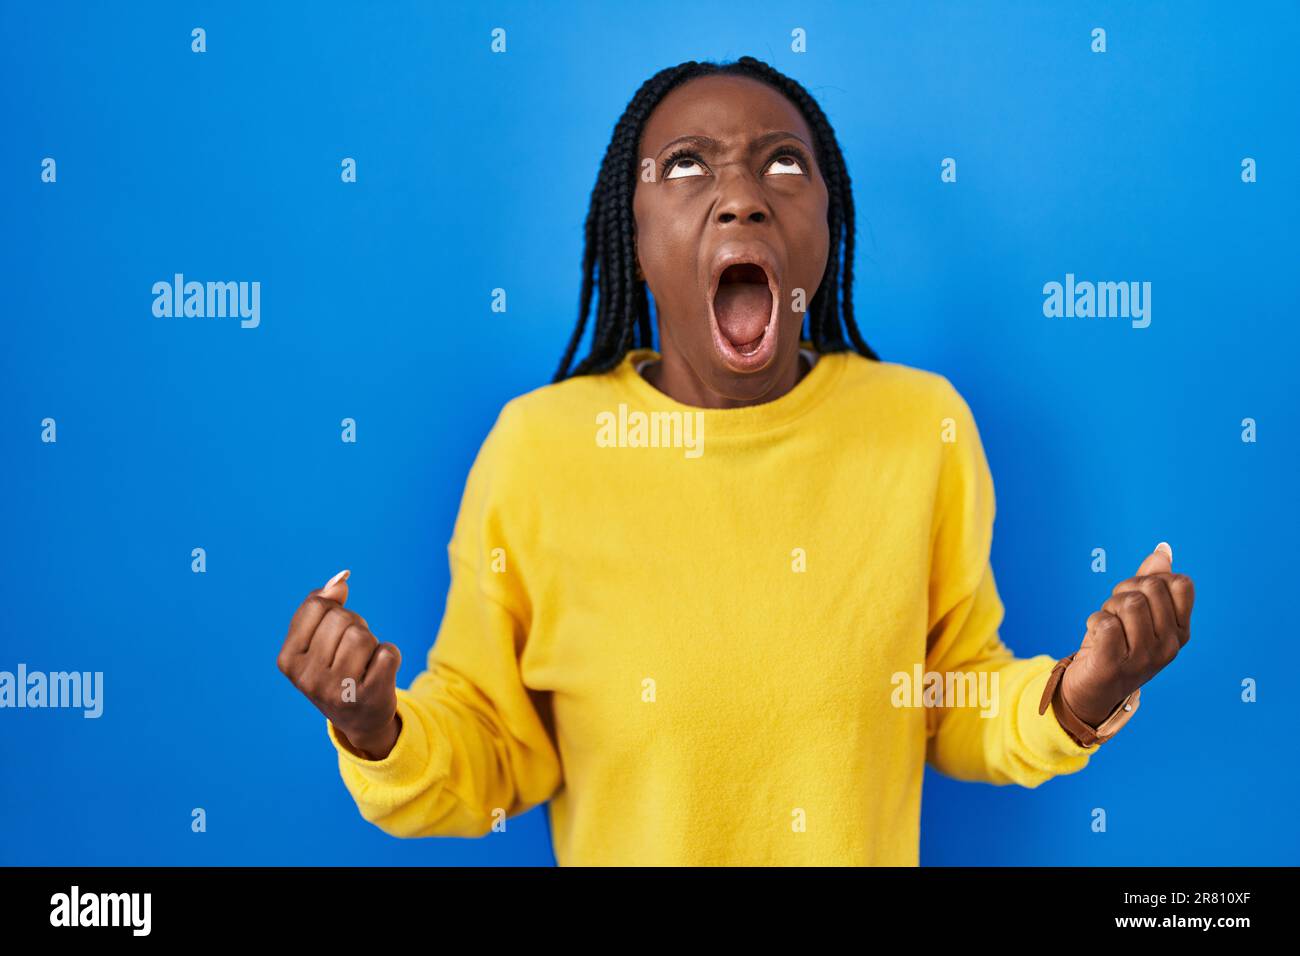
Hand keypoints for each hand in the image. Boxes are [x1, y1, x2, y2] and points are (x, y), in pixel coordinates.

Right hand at [277, 570, 402, 758]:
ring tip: (363, 664)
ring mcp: (339, 691)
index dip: (333, 610)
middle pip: (342, 618)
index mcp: (288, 660)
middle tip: (351, 654)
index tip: (332, 634)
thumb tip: (341, 579)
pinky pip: (389, 652)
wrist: (360, 720)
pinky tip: (379, 674)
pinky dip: (390, 656)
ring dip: (370, 643)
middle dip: (353, 626)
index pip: (317, 605)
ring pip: (363, 635)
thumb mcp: (317, 641)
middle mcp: (308, 679)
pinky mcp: (370, 697)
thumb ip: (321, 605)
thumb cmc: (336, 671)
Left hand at [1060, 542, 1194, 726]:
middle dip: (1124, 591)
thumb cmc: (1117, 645)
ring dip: (1108, 608)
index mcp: (1180, 631)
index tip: (1137, 596)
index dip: (1151, 579)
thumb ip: (1152, 581)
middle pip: (1149, 587)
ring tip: (1106, 627)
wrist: (1093, 690)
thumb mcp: (1138, 613)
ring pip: (1127, 603)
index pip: (1180, 583)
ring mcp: (1145, 658)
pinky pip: (1105, 623)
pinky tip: (1095, 639)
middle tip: (1116, 613)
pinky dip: (1094, 622)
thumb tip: (1163, 549)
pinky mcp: (1116, 664)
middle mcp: (1169, 646)